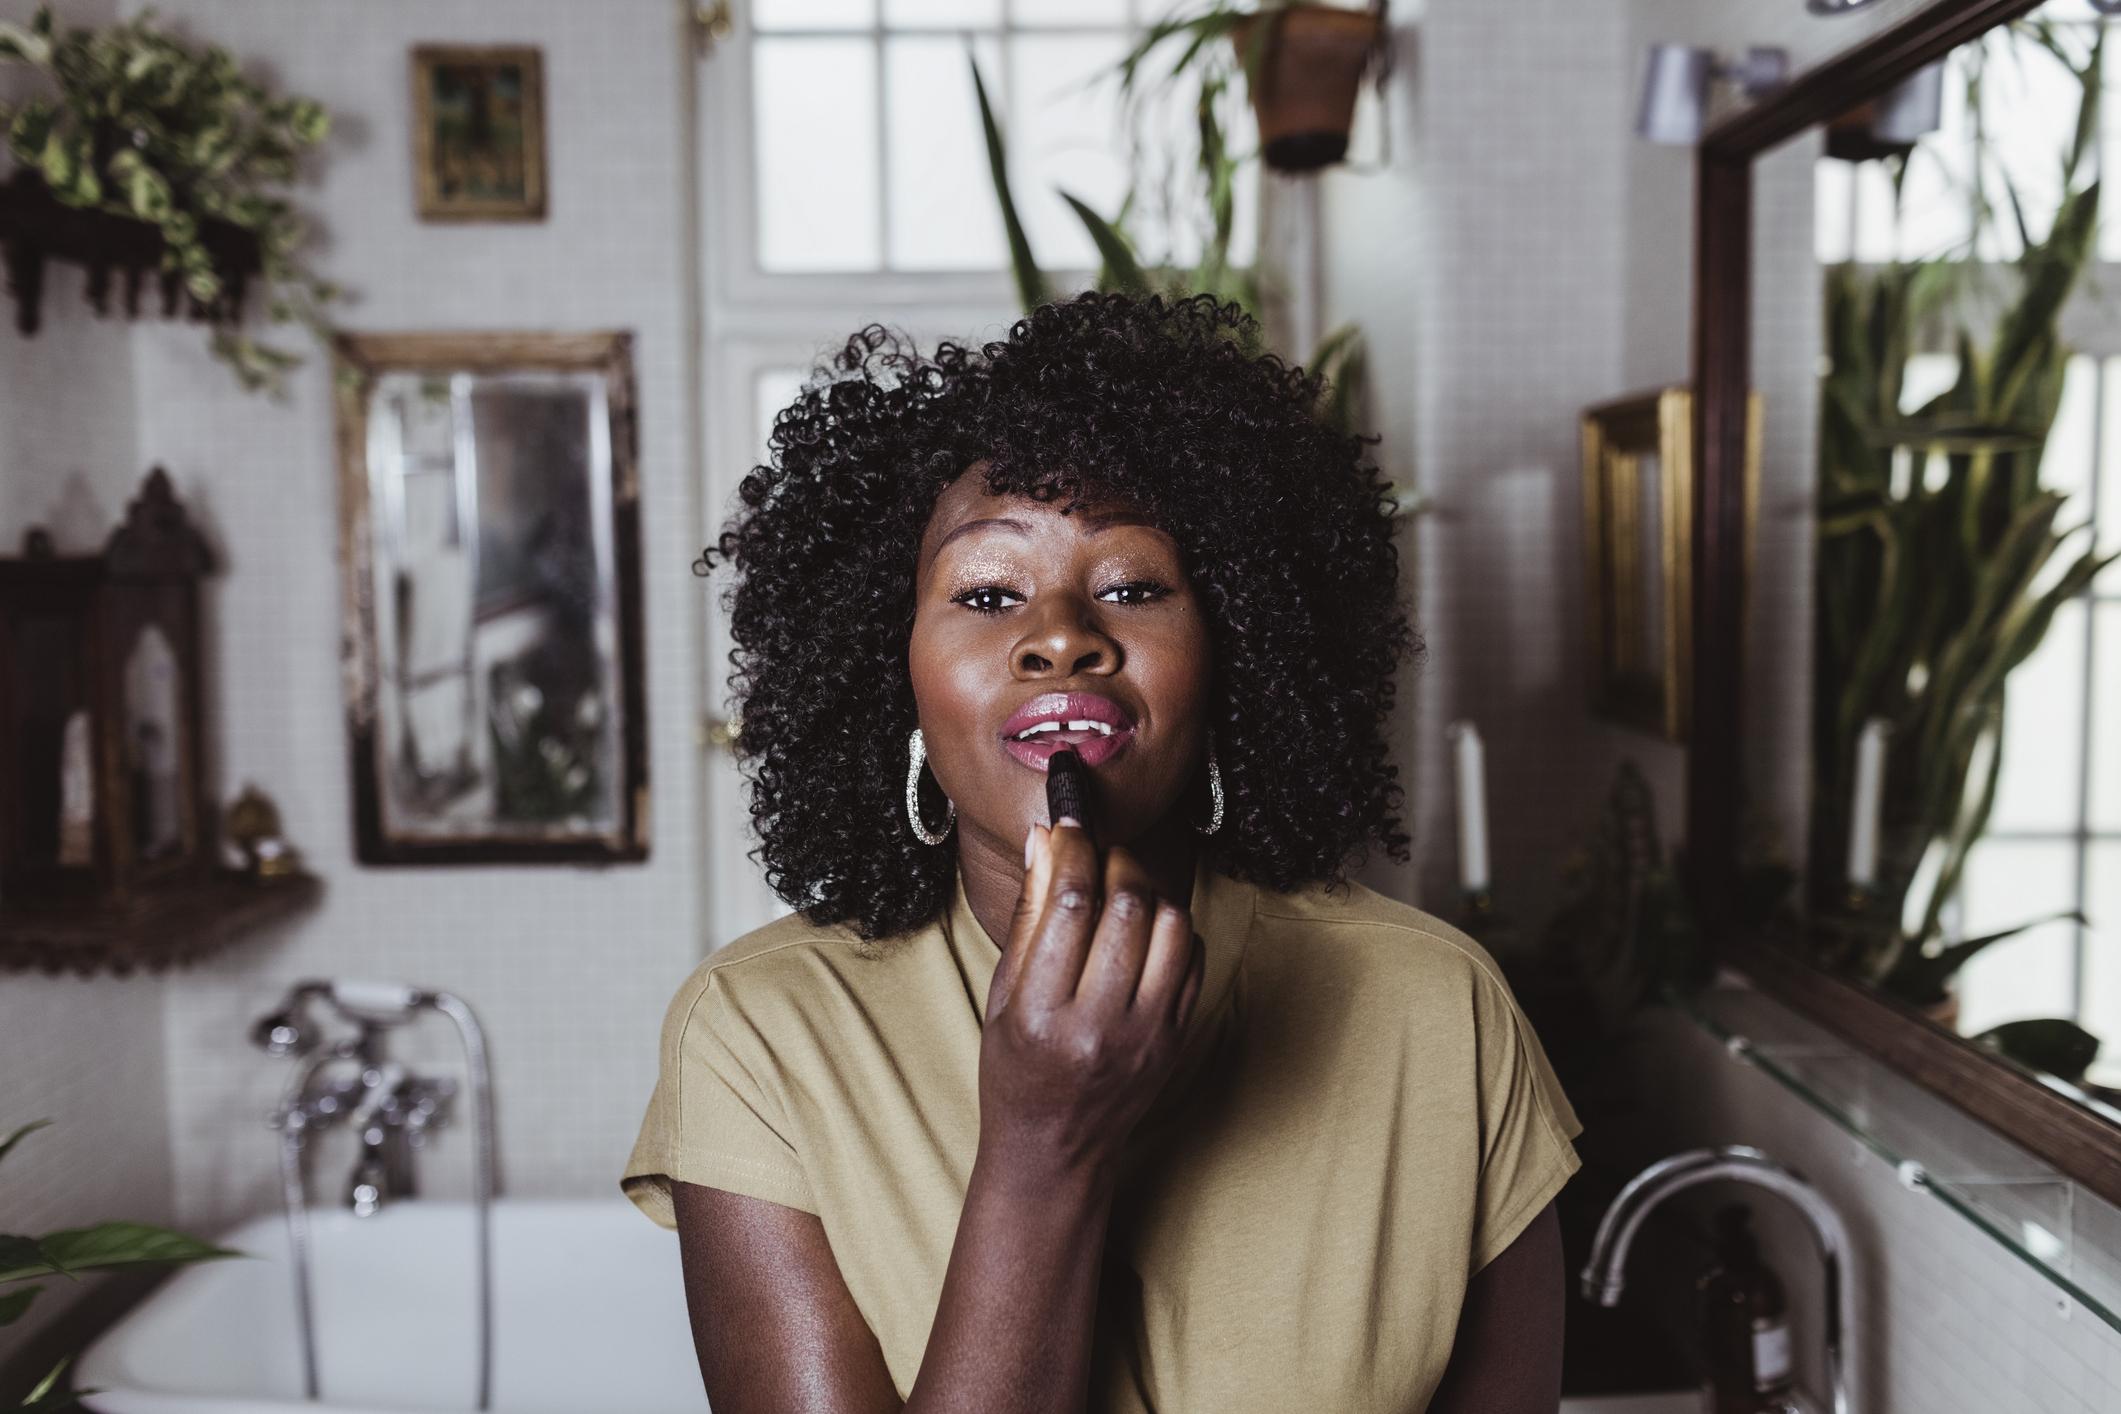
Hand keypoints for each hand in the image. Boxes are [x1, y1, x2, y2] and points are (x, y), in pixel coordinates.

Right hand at [978, 823, 1204, 1184]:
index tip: (1068, 825)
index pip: (1068, 904)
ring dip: (1149, 892)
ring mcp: (1147, 1034)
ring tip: (1122, 896)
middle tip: (1097, 858)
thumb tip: (1045, 839)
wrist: (1056, 1150)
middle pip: (1126, 906)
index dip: (1073, 849)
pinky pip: (1195, 958)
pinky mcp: (1178, 1039)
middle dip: (1114, 861)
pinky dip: (1174, 929)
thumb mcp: (1003, 995)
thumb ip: (1027, 917)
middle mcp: (1098, 1025)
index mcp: (1040, 1013)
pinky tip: (1145, 934)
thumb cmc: (1016, 1070)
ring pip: (1171, 924)